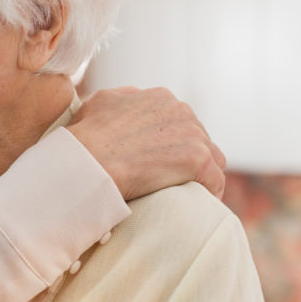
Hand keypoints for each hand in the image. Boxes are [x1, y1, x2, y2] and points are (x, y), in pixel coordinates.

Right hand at [67, 86, 226, 199]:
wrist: (88, 161)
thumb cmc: (85, 137)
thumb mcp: (99, 103)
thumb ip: (121, 100)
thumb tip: (127, 103)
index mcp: (160, 98)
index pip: (179, 120)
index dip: (171, 142)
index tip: (160, 159)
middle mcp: (180, 110)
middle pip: (198, 138)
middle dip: (186, 157)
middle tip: (170, 179)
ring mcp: (193, 134)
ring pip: (212, 158)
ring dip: (200, 175)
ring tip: (186, 193)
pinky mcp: (198, 159)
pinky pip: (215, 180)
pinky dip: (208, 193)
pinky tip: (197, 204)